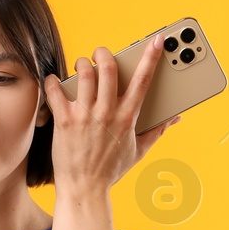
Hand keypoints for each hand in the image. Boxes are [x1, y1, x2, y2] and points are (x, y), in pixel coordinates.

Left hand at [41, 33, 182, 193]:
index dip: (151, 57)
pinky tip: (55, 81)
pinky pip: (56, 91)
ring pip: (83, 74)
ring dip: (81, 63)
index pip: (143, 80)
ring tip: (81, 66)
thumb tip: (174, 119)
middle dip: (103, 53)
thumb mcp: (138, 150)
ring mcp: (84, 116)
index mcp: (127, 117)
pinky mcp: (64, 121)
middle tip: (100, 53)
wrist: (84, 189)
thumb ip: (157, 131)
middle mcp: (106, 113)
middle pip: (108, 68)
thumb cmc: (110, 170)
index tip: (157, 40)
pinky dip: (54, 81)